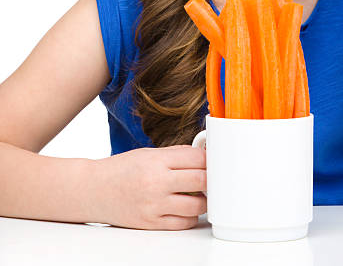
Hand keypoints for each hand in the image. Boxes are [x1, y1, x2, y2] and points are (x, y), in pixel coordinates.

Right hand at [91, 145, 206, 229]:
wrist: (93, 190)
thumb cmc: (120, 169)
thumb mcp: (148, 154)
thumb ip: (176, 155)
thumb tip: (202, 156)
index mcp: (157, 161)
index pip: (197, 158)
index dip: (210, 159)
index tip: (214, 160)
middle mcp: (157, 183)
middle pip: (201, 181)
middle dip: (212, 179)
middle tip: (215, 177)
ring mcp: (154, 205)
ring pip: (197, 206)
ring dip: (205, 200)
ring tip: (202, 194)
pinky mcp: (151, 224)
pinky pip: (183, 223)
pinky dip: (191, 216)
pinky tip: (189, 208)